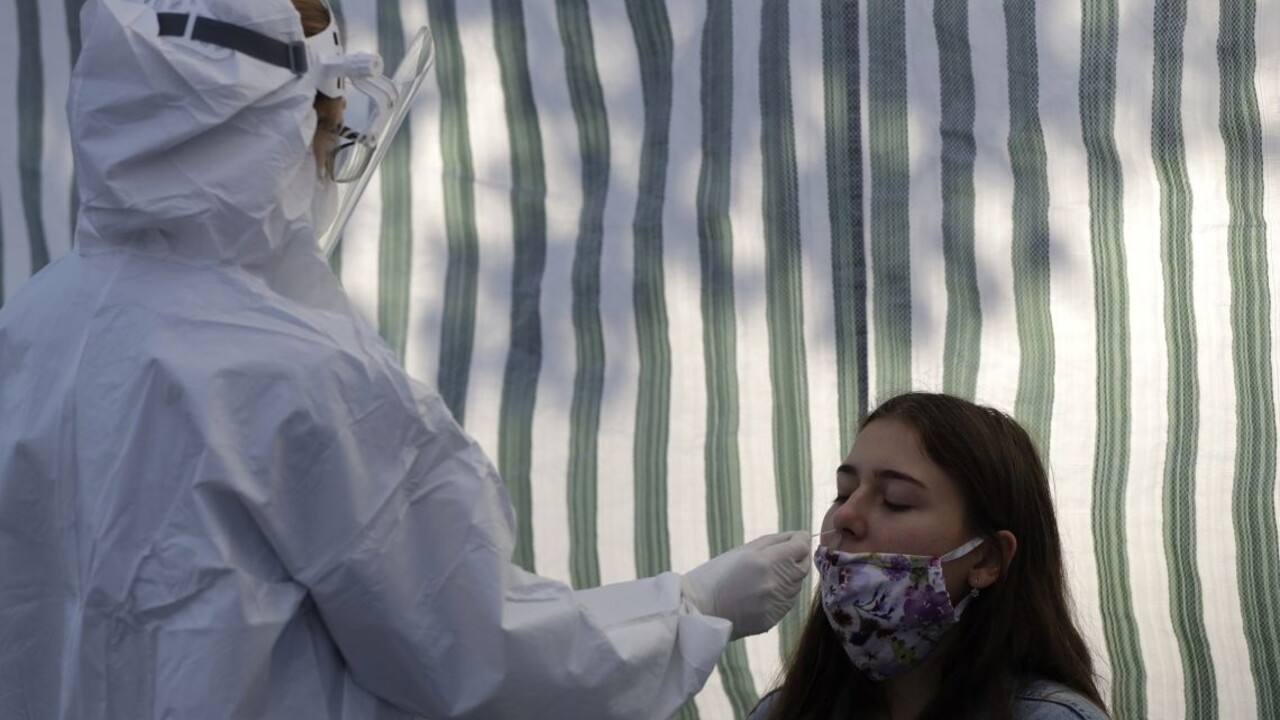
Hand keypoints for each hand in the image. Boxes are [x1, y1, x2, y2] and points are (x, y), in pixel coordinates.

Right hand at [680, 531, 810, 639]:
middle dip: (797, 558)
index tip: (793, 540)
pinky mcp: (773, 619)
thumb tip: (798, 537)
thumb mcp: (741, 551)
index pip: (802, 546)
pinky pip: (788, 602)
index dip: (800, 540)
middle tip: (780, 557)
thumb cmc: (715, 575)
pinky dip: (782, 594)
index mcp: (766, 562)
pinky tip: (762, 593)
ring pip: (797, 585)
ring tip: (765, 577)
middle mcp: (775, 583)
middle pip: (803, 566)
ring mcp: (775, 604)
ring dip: (789, 577)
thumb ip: (773, 541)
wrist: (698, 610)